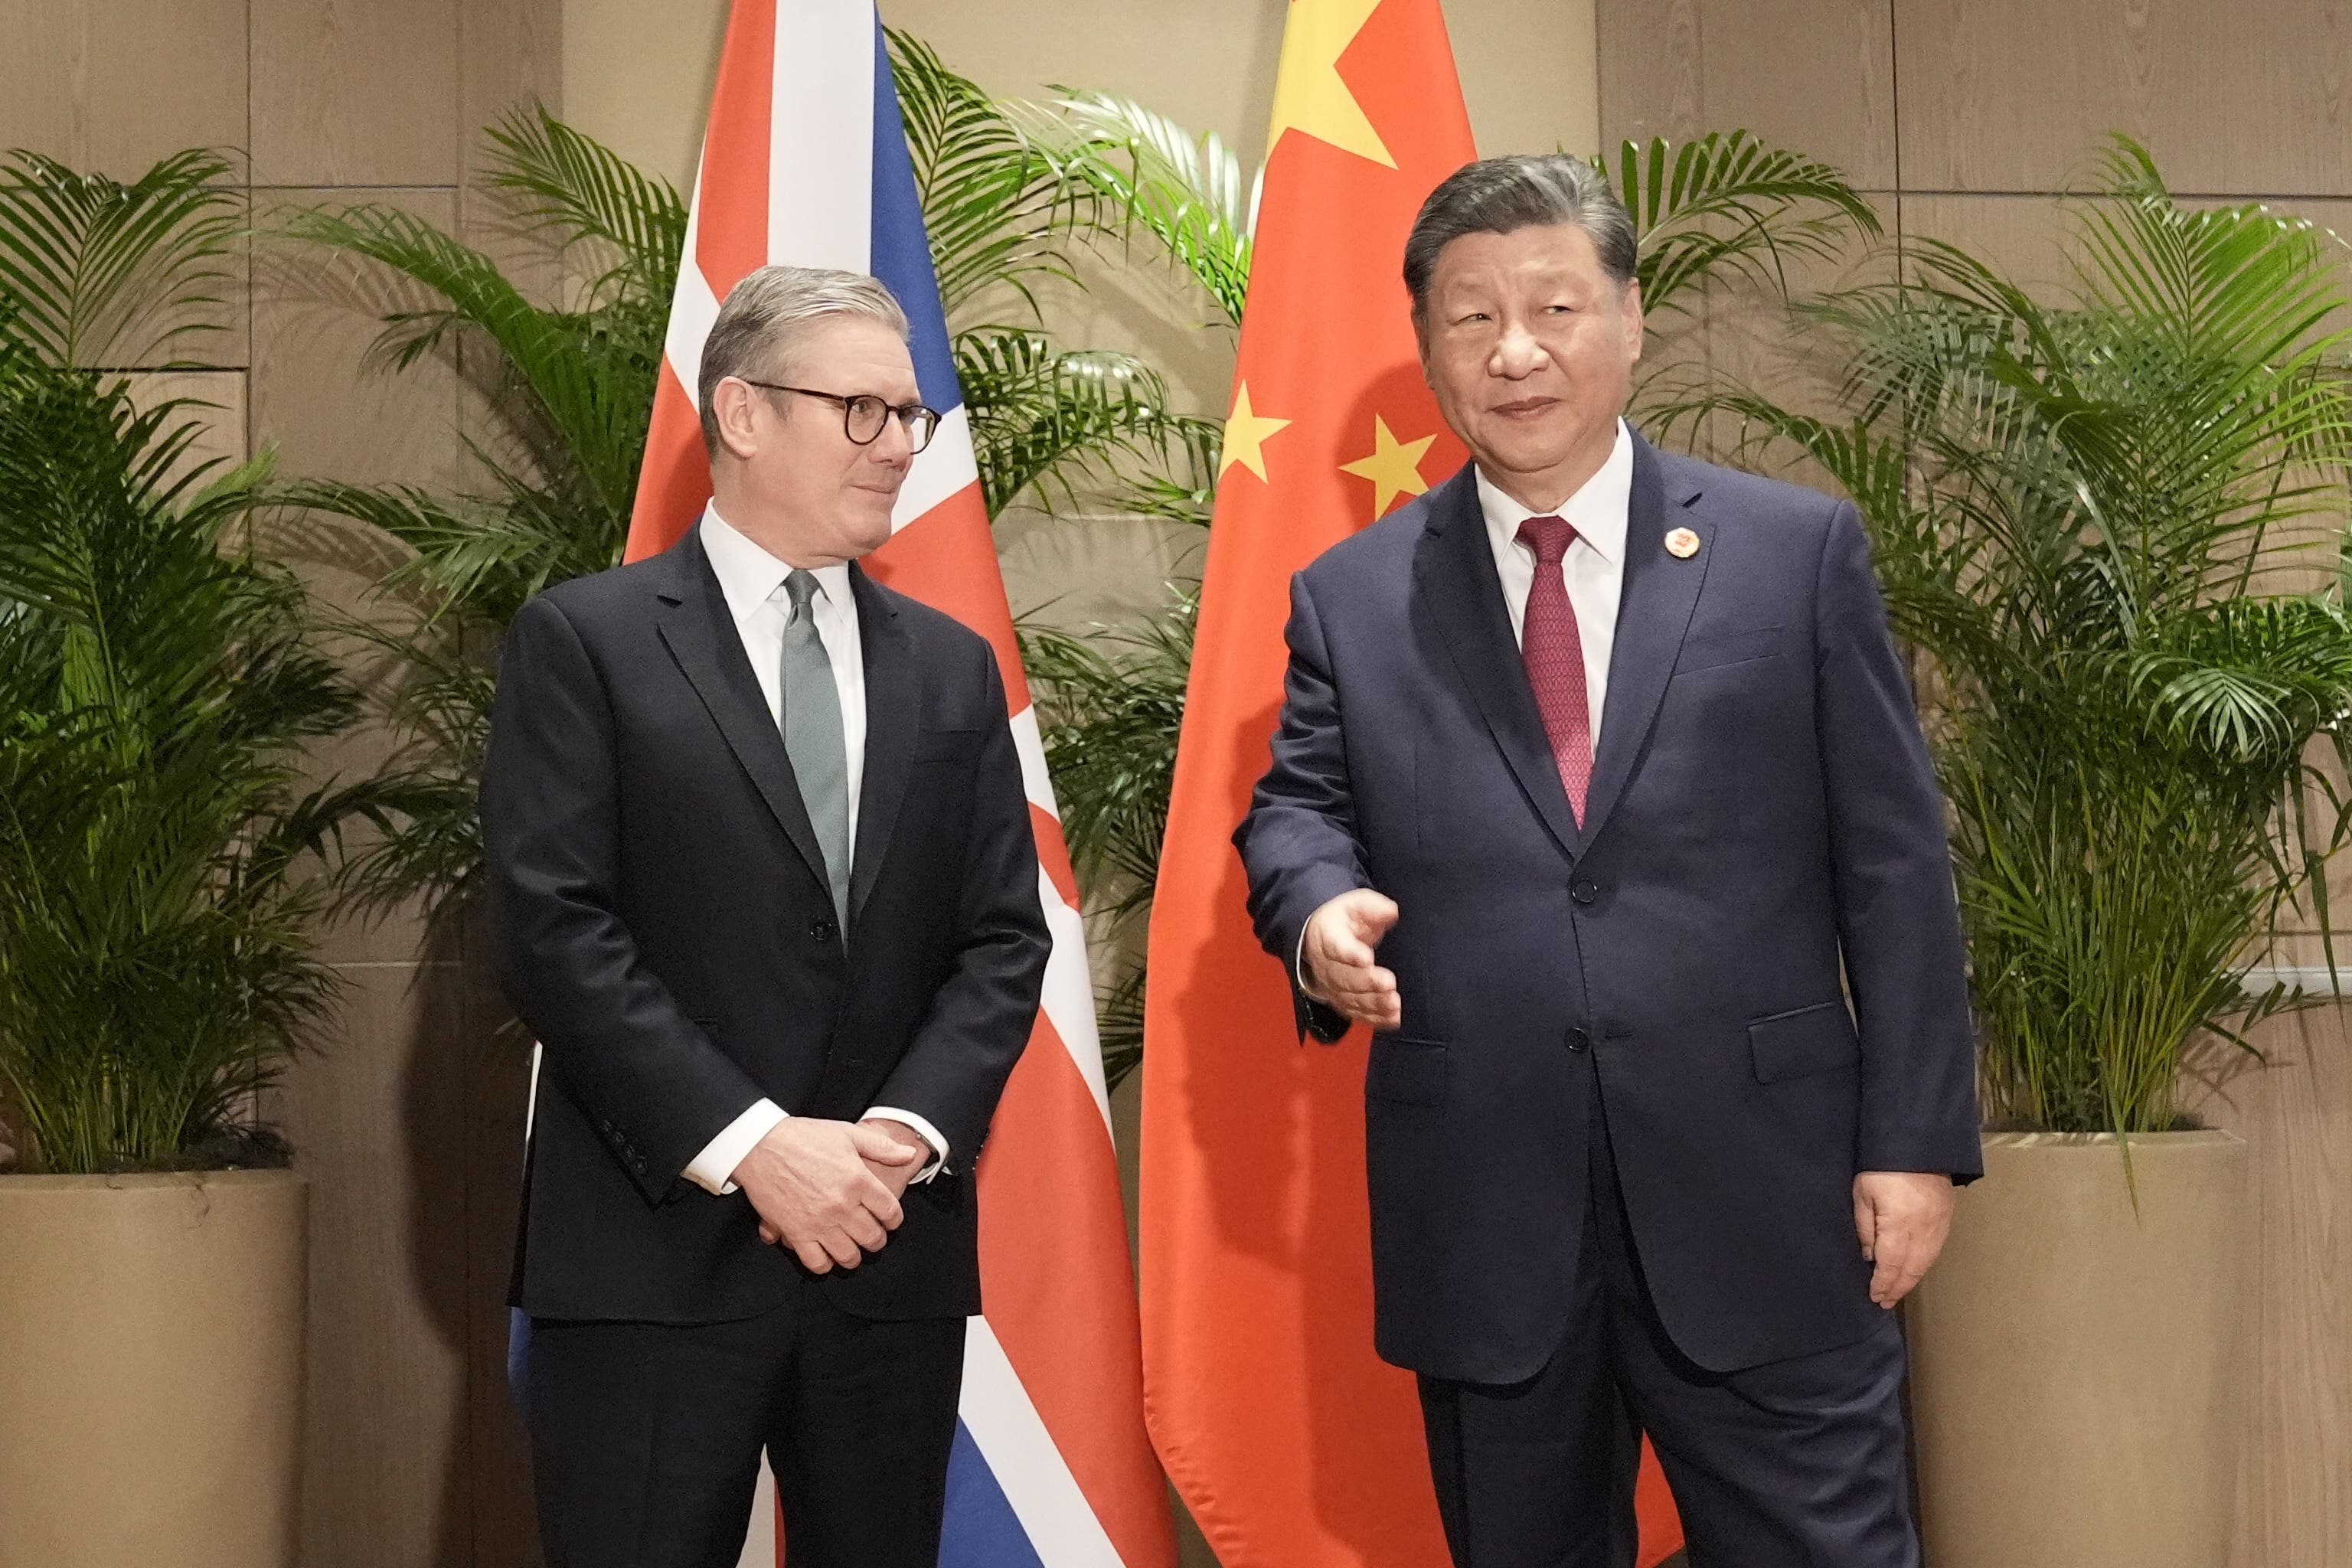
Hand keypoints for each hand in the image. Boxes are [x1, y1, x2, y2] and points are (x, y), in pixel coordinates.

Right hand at [735, 1117, 920, 1271]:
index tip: (891, 1221)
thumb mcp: (847, 1133)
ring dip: (855, 1256)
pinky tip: (827, 1258)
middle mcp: (842, 1205)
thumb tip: (909, 1154)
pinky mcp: (795, 1232)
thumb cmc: (803, 1136)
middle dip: (877, 1241)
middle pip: (872, 1237)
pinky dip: (825, 1264)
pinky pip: (816, 1262)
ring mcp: (819, 1222)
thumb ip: (881, 1146)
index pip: (890, 1211)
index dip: (894, 1220)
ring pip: (848, 1255)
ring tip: (854, 1252)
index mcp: (858, 1180)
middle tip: (874, 1238)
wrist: (760, 1145)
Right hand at [1302, 889, 1402, 1030]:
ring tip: (1394, 1004)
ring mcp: (1332, 986)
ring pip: (1350, 999)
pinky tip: (1392, 1018)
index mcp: (1328, 937)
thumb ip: (1373, 908)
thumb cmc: (1342, 922)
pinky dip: (1375, 1018)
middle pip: (1344, 977)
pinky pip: (1356, 1013)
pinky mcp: (1342, 1001)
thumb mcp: (1356, 905)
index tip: (1366, 958)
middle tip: (1389, 984)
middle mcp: (1326, 965)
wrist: (1319, 939)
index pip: (1336, 946)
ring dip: (1373, 1003)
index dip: (1350, 954)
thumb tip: (1390, 912)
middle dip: (1368, 983)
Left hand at [1853, 1170, 1955, 1307]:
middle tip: (1885, 1302)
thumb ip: (1865, 1227)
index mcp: (1899, 1224)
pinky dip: (1924, 1265)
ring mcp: (1938, 1225)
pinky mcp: (1946, 1218)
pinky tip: (1915, 1270)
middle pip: (1911, 1268)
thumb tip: (1870, 1256)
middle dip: (1897, 1288)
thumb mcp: (1863, 1193)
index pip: (1891, 1264)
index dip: (1883, 1283)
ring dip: (1911, 1279)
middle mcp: (1922, 1229)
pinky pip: (1935, 1249)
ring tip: (1898, 1291)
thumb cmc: (1882, 1166)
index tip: (1875, 1296)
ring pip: (1926, 1262)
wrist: (1919, 1143)